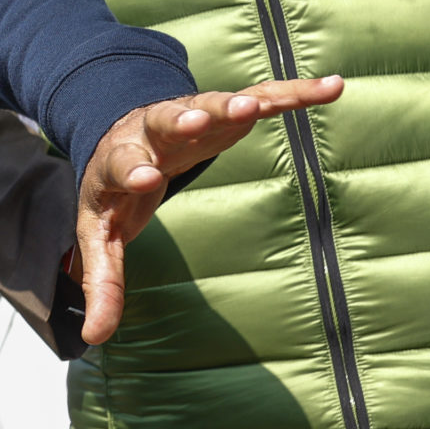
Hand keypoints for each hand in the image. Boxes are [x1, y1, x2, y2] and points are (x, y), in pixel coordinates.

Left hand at [76, 76, 346, 345]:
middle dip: (181, 121)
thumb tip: (97, 339)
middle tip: (195, 122)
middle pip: (163, 121)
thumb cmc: (115, 190)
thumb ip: (102, 282)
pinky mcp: (225, 111)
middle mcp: (151, 133)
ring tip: (255, 107)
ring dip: (231, 104)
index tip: (145, 177)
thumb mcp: (101, 235)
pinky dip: (295, 95)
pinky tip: (332, 89)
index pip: (121, 165)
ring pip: (211, 104)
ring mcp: (190, 117)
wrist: (121, 131)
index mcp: (118, 163)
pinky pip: (262, 98)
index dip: (131, 170)